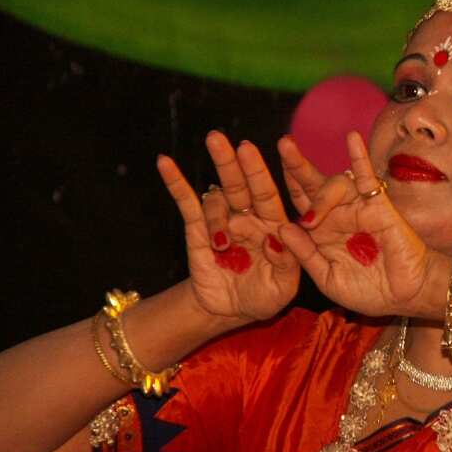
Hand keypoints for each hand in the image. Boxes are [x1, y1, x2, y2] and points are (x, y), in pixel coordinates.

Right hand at [157, 132, 298, 322]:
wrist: (230, 311)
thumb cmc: (264, 296)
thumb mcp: (283, 288)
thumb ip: (286, 263)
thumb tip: (276, 238)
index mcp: (273, 224)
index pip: (268, 194)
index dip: (261, 172)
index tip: (252, 149)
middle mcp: (248, 216)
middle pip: (240, 183)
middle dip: (231, 162)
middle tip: (222, 141)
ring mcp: (222, 221)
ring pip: (216, 201)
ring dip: (215, 217)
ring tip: (219, 244)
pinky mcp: (197, 229)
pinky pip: (187, 203)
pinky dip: (176, 183)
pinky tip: (166, 163)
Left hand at [277, 132, 442, 318]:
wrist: (405, 297)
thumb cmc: (367, 292)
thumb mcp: (328, 279)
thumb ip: (305, 255)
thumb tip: (282, 229)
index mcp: (319, 233)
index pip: (297, 204)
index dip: (281, 189)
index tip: (258, 175)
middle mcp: (335, 215)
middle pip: (311, 184)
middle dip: (296, 165)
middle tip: (283, 145)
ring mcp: (356, 208)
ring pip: (334, 184)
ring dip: (322, 192)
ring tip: (313, 218)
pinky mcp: (378, 206)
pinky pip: (367, 177)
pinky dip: (359, 157)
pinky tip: (352, 138)